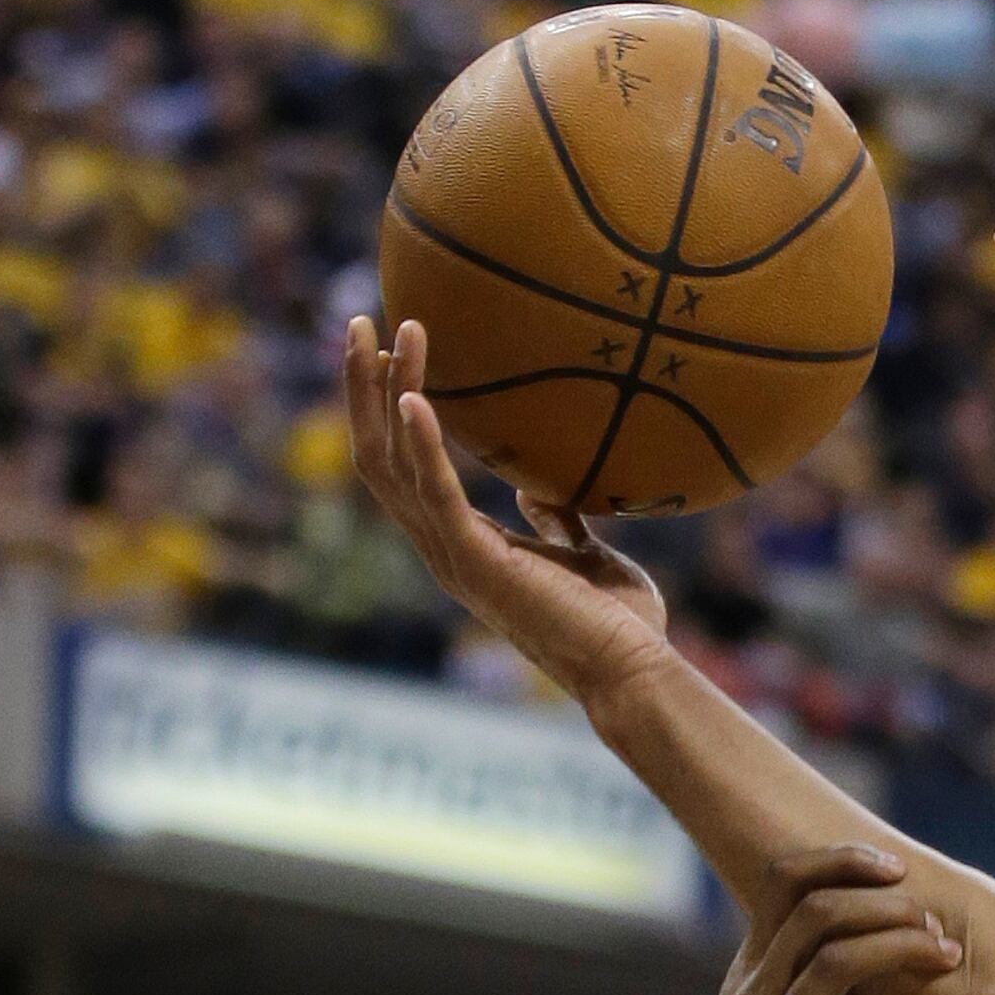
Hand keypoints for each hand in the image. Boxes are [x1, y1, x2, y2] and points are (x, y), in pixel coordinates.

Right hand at [343, 318, 672, 706]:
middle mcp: (442, 549)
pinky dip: (422, 443)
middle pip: (378, 458)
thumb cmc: (616, 621)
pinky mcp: (476, 563)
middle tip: (362, 323)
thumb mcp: (582, 551)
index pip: (403, 467)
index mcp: (462, 544)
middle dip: (363, 390)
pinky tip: (414, 396)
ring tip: (382, 332)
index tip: (392, 347)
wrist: (632, 672)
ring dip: (383, 395)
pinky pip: (436, 494)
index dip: (388, 408)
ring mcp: (453, 558)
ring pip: (391, 467)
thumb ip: (553, 521)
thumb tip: (538, 489)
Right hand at [635, 844, 975, 994]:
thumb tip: (871, 937)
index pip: (784, 882)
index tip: (896, 869)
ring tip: (949, 959)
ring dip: (904, 951)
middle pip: (819, 914)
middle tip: (935, 928)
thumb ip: (803, 978)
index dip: (841, 861)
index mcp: (749, 970)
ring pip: (836, 967)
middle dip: (888, 908)